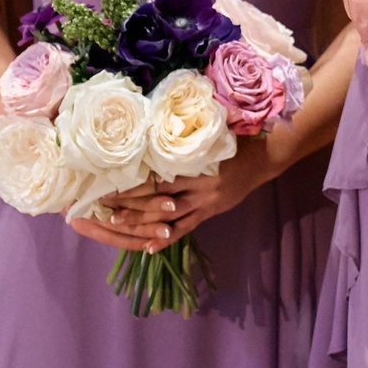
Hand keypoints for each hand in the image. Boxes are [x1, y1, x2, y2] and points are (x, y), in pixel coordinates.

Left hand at [67, 135, 275, 251]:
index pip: (158, 177)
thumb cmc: (234, 139)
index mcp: (195, 164)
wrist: (263, 158)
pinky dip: (167, 238)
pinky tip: (149, 248)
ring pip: (167, 216)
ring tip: (116, 223)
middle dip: (129, 203)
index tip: (109, 183)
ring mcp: (204, 203)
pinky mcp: (209, 213)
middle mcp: (198, 187)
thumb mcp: (211, 133)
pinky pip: (185, 228)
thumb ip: (186, 136)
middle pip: (157, 199)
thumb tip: (154, 119)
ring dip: (141, 221)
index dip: (134, 183)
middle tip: (103, 205)